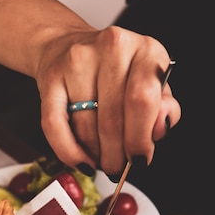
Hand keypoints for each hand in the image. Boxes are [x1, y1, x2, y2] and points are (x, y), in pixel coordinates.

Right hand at [36, 25, 180, 175]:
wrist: (69, 47)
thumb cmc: (118, 74)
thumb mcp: (153, 86)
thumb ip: (164, 109)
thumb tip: (159, 128)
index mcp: (147, 51)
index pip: (143, 101)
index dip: (140, 138)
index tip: (139, 158)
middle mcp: (112, 48)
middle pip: (112, 120)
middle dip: (116, 156)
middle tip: (117, 167)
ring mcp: (78, 60)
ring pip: (85, 128)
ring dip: (95, 155)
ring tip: (101, 159)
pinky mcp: (51, 77)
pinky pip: (55, 126)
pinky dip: (69, 152)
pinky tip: (81, 161)